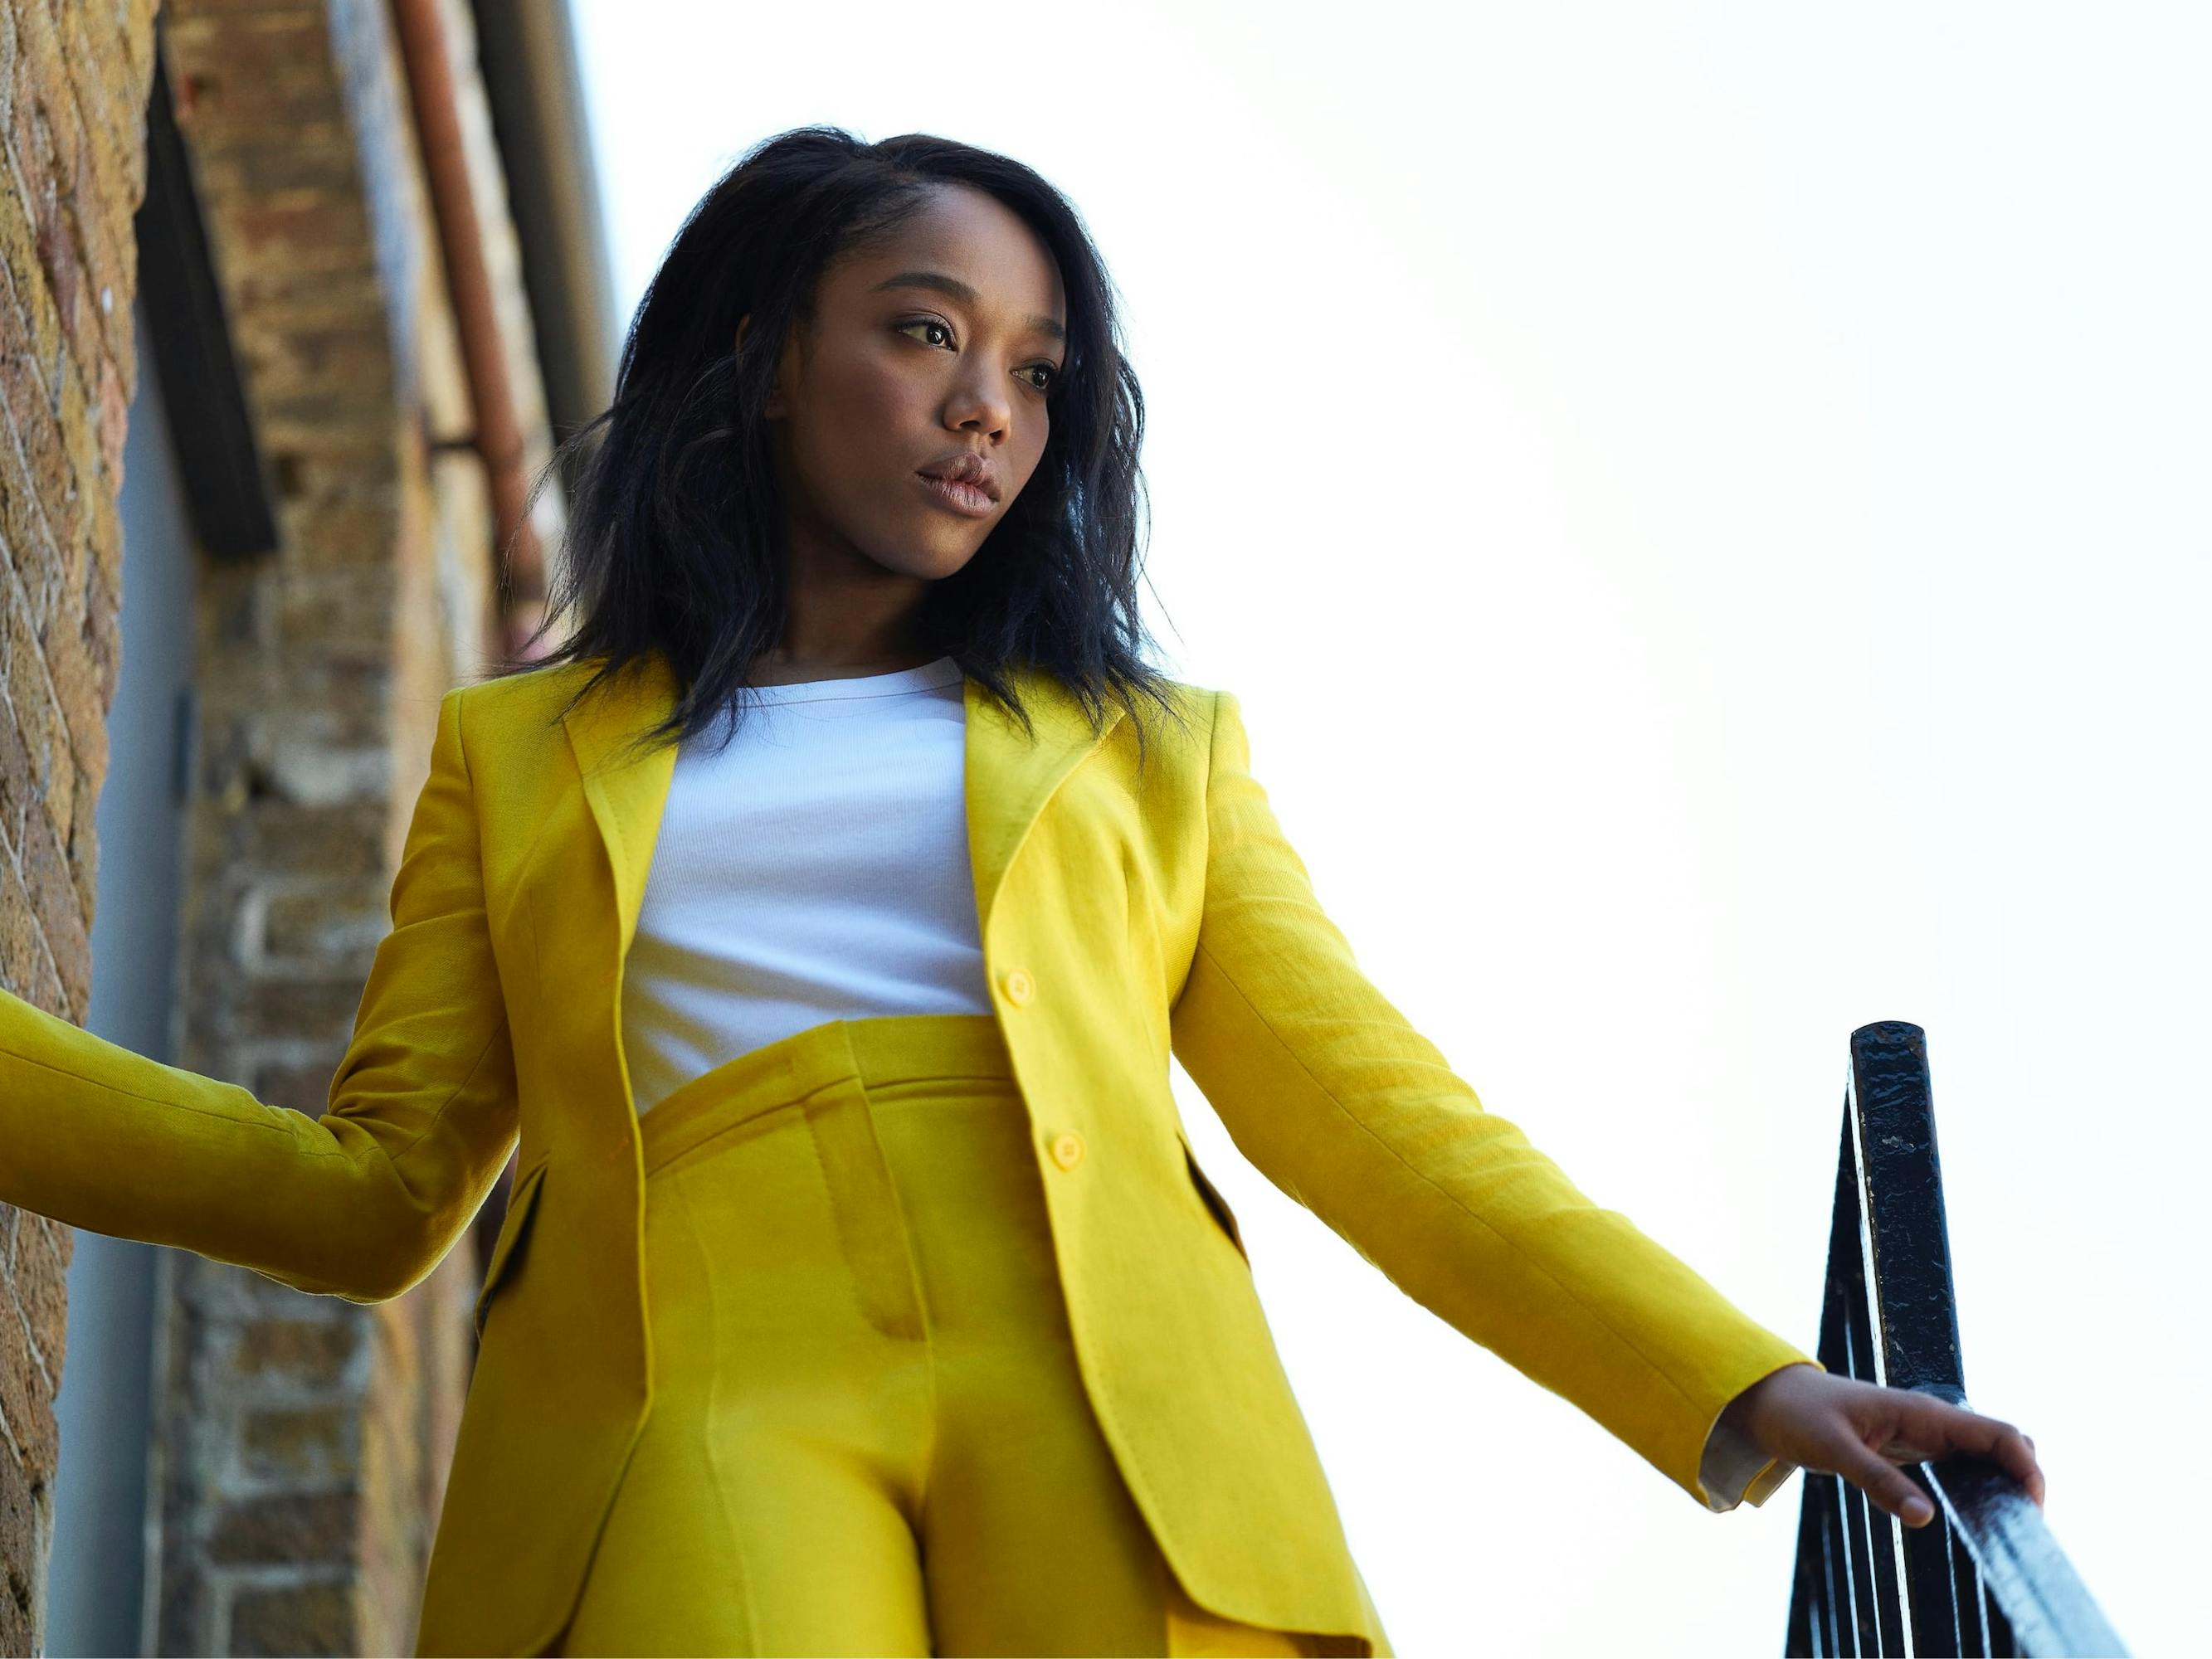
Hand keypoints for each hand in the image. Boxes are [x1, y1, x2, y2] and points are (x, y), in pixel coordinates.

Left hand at [1719, 1363, 2044, 1526]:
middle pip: (2003, 1446)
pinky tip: (1972, 1522)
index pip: (1999, 1435)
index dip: (2028, 1469)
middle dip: (2024, 1481)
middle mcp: (1932, 1423)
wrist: (1769, 1401)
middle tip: (2021, 1530)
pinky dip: (1977, 1490)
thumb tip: (1926, 1518)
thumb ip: (1877, 1481)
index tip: (2033, 1511)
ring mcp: (1924, 1437)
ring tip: (2005, 1533)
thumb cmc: (1797, 1415)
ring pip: (1984, 1459)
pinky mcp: (1911, 1452)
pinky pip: (1959, 1469)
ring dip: (2003, 1487)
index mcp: (1924, 1414)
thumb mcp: (1832, 1449)